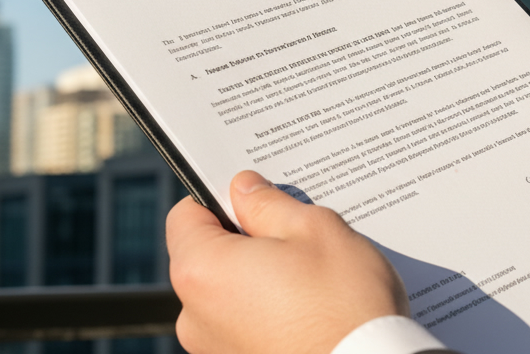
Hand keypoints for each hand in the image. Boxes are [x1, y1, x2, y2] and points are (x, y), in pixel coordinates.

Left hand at [167, 170, 408, 353]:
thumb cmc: (345, 307)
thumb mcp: (314, 231)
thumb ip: (269, 204)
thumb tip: (245, 190)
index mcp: (202, 271)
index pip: (185, 216)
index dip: (220, 199)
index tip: (256, 200)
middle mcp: (194, 315)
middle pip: (207, 255)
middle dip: (246, 238)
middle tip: (295, 236)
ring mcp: (214, 347)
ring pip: (229, 289)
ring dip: (260, 275)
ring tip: (309, 276)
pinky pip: (243, 320)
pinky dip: (268, 308)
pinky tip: (308, 305)